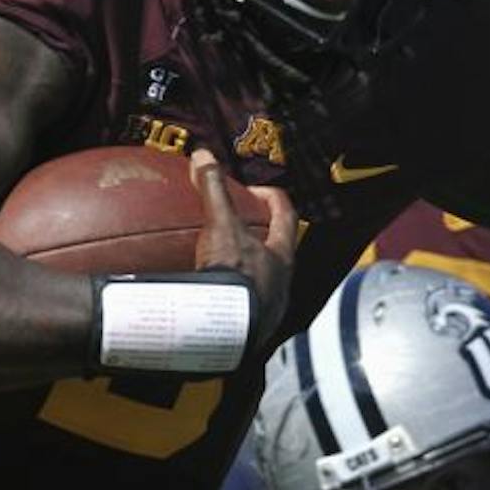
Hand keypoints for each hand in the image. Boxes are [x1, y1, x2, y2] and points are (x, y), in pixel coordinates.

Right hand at [193, 150, 296, 345]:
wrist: (226, 334)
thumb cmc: (234, 275)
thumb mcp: (221, 227)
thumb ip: (214, 190)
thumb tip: (203, 156)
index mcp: (283, 257)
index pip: (287, 218)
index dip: (273, 199)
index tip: (254, 192)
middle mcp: (283, 285)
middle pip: (277, 252)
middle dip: (259, 238)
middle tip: (236, 227)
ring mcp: (268, 311)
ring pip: (262, 283)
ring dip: (245, 271)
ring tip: (218, 262)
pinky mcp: (249, 331)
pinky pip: (241, 308)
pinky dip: (226, 300)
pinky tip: (205, 299)